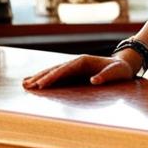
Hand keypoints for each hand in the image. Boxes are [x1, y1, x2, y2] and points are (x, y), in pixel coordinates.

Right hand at [22, 54, 136, 89]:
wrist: (123, 66)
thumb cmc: (120, 70)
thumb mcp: (117, 72)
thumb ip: (107, 75)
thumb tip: (94, 80)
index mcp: (83, 61)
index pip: (64, 69)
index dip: (52, 77)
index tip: (41, 85)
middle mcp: (76, 62)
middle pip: (55, 69)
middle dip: (41, 77)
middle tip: (27, 86)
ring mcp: (73, 67)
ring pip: (53, 71)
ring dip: (39, 77)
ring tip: (24, 84)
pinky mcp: (73, 73)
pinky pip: (56, 76)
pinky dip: (45, 78)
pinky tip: (34, 82)